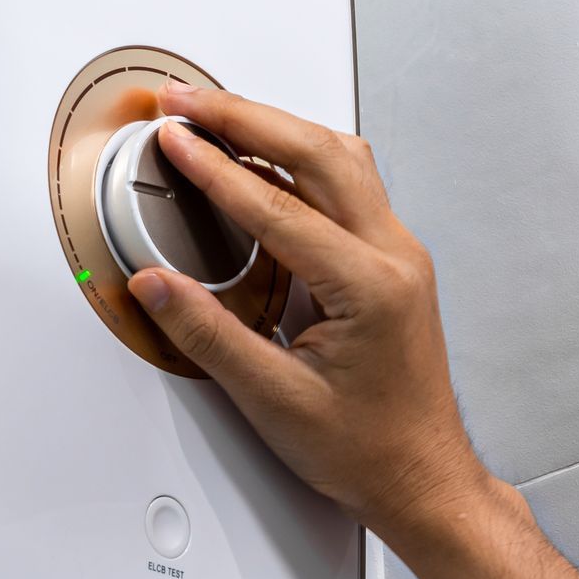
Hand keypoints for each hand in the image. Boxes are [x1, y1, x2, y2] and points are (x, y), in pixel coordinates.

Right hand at [126, 83, 487, 537]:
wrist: (422, 478)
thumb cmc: (368, 450)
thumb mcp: (273, 400)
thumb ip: (208, 334)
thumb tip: (157, 285)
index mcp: (370, 287)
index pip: (278, 206)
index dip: (217, 168)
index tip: (175, 139)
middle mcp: (394, 258)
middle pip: (318, 153)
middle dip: (246, 116)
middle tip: (187, 100)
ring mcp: (397, 254)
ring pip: (339, 158)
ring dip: (276, 126)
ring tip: (216, 114)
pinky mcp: (390, 262)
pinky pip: (346, 185)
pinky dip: (297, 157)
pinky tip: (261, 158)